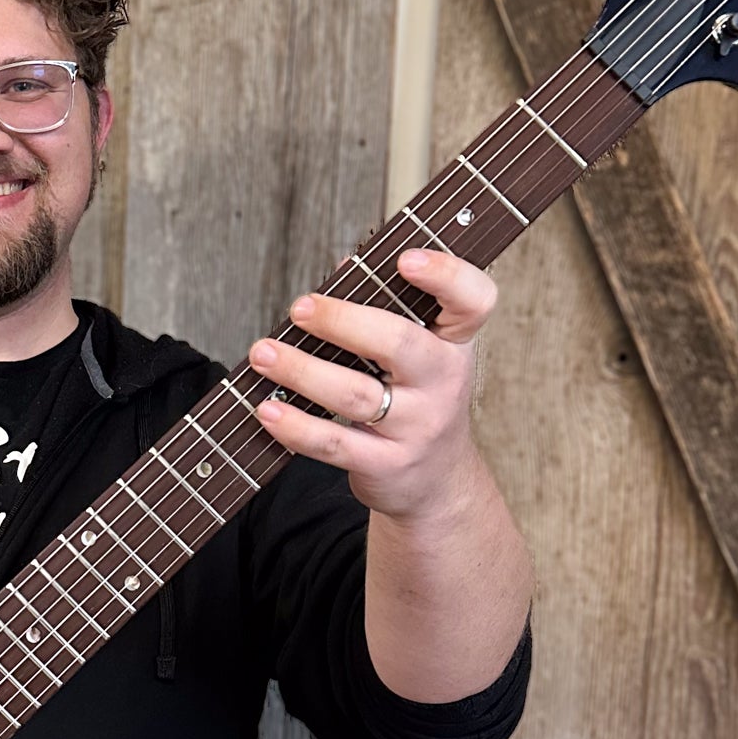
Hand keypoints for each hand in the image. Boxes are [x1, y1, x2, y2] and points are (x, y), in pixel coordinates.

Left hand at [250, 247, 496, 522]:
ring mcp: (418, 426)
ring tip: (263, 354)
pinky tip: (268, 409)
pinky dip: (297, 426)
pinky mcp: (388, 464)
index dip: (446, 275)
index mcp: (455, 342)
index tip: (405, 259)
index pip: (473, 301)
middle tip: (300, 308)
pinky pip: (335, 444)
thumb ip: (386, 308)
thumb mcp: (420, 353)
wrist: (436, 479)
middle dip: (343, 321)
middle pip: (398, 343)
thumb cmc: (417, 397)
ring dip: (302, 371)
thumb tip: (343, 267)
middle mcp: (444, 382)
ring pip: (356, 394)